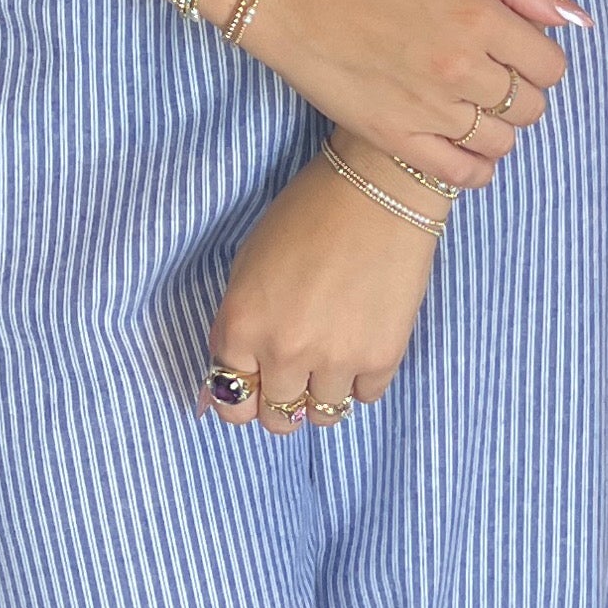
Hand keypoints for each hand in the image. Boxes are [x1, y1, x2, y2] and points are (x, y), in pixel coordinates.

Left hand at [206, 152, 435, 434]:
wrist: (377, 189)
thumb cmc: (307, 214)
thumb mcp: (248, 265)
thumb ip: (236, 326)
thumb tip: (226, 383)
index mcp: (242, 327)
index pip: (231, 400)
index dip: (243, 395)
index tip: (257, 387)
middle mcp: (283, 352)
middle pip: (276, 418)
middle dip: (282, 400)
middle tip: (296, 374)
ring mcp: (335, 360)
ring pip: (323, 416)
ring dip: (323, 392)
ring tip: (333, 354)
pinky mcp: (381, 357)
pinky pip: (366, 397)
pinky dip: (362, 379)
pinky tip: (362, 342)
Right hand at [223, 0, 577, 191]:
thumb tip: (574, 19)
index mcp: (478, 16)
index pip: (550, 64)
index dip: (540, 58)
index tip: (517, 49)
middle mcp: (459, 68)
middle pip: (530, 106)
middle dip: (522, 91)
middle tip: (494, 75)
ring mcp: (427, 107)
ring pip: (501, 142)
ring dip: (500, 127)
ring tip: (475, 105)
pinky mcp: (393, 136)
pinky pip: (459, 174)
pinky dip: (474, 167)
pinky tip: (463, 144)